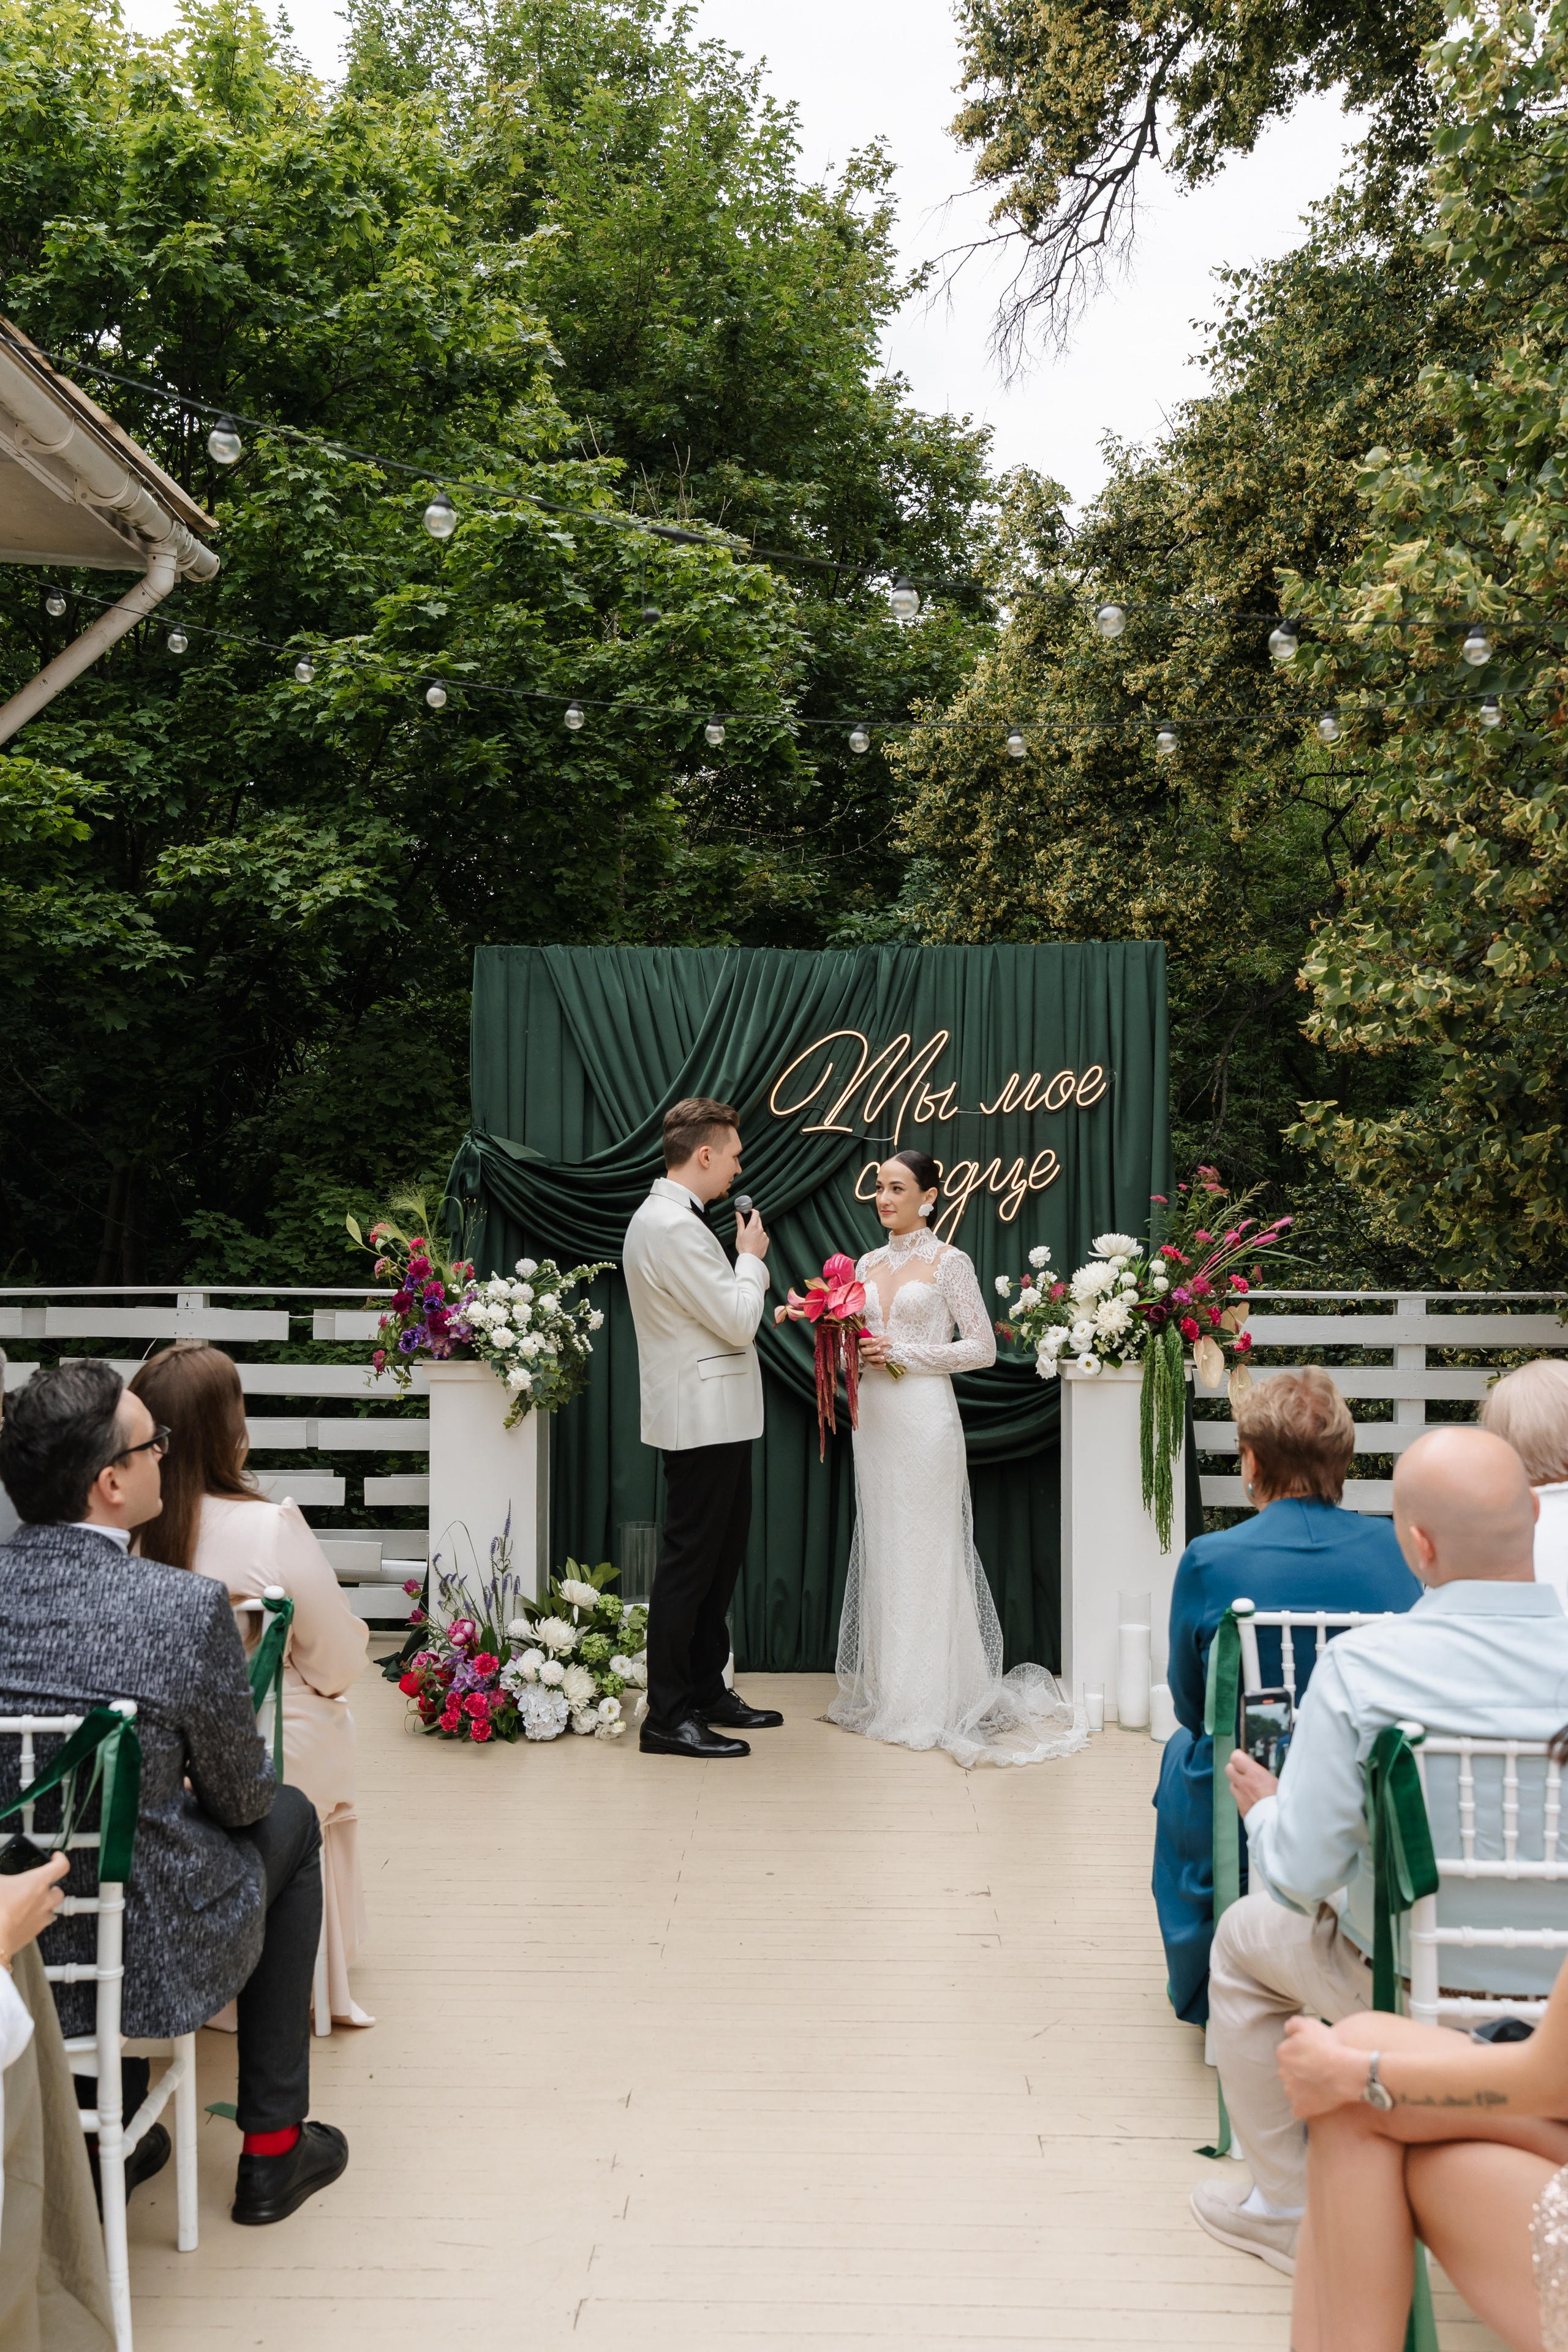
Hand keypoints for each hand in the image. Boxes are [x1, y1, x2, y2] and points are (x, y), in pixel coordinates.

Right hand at [0, 1851, 67, 1967]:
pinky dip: (33, 1921)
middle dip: (51, 1888)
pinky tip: (18, 1919)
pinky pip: (39, 1925)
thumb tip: (2, 1877)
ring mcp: (40, 1919)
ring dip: (43, 1906)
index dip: (60, 1859)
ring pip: (50, 1910)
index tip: (56, 1857)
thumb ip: (3, 1876)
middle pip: (59, 1892)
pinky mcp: (32, 1934)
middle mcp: (44, 1901)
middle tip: (38, 1887)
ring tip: (27, 1904)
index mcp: (37, 1882)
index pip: (61, 1866)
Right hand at [735, 1208, 768, 1259]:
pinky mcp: (766, 1241)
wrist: (750, 1258)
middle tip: (747, 1226)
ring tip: (750, 1238)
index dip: (753, 1211)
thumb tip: (738, 1214)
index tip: (750, 1212)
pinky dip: (759, 1237)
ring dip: (756, 1230)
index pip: (756, 1213)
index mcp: (753, 1226)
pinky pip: (763, 1236)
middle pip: (758, 1220)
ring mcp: (764, 1235)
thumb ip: (740, 1222)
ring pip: (760, 1229)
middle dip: (753, 1221)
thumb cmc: (743, 1247)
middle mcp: (760, 1229)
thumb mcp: (739, 1233)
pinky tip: (754, 1242)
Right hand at [858, 1330, 893, 1366]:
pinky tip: (884, 1363)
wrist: (885, 1347)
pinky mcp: (871, 1362)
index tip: (874, 1340)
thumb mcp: (877, 1337)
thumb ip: (875, 1337)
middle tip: (879, 1348)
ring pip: (869, 1358)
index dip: (867, 1341)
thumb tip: (876, 1336)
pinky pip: (874, 1364)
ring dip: (876, 1358)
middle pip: (864, 1351)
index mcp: (862, 1343)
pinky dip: (879, 1365)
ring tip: (883, 1357)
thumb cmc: (879, 1341)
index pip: (861, 1341)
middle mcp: (863, 1350)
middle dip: (871, 1350)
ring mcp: (867, 1357)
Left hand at [1226, 1749, 1278, 1815]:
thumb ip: (1269, 1774)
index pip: (1235, 1757)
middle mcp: (1243, 1784)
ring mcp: (1240, 1799)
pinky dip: (1243, 1799)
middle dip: (1236, 1769)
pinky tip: (1254, 1803)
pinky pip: (1238, 1800)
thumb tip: (1268, 1770)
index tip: (1247, 1759)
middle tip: (1247, 1773)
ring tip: (1252, 1789)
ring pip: (1232, 1786)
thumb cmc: (1284, 1800)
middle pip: (1228, 1769)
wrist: (1279, 1825)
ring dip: (1239, 1785)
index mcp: (1254, 1774)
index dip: (1240, 1757)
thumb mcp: (1282, 1782)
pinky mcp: (1241, 1811)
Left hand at [1278, 2015, 1373, 2118]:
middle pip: (1288, 2072)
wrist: (1346, 2072)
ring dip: (1301, 2088)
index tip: (1315, 2054)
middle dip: (1298, 2071)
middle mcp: (1283, 2073)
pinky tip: (1317, 2099)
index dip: (1302, 2053)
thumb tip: (1287, 2029)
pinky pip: (1299, 2108)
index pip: (1288, 2053)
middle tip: (1316, 2070)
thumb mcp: (1310, 2024)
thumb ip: (1293, 2024)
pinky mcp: (1300, 2108)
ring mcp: (1291, 2093)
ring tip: (1318, 2084)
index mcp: (1283, 2053)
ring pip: (1292, 2090)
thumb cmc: (1329, 2047)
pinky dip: (1305, 2105)